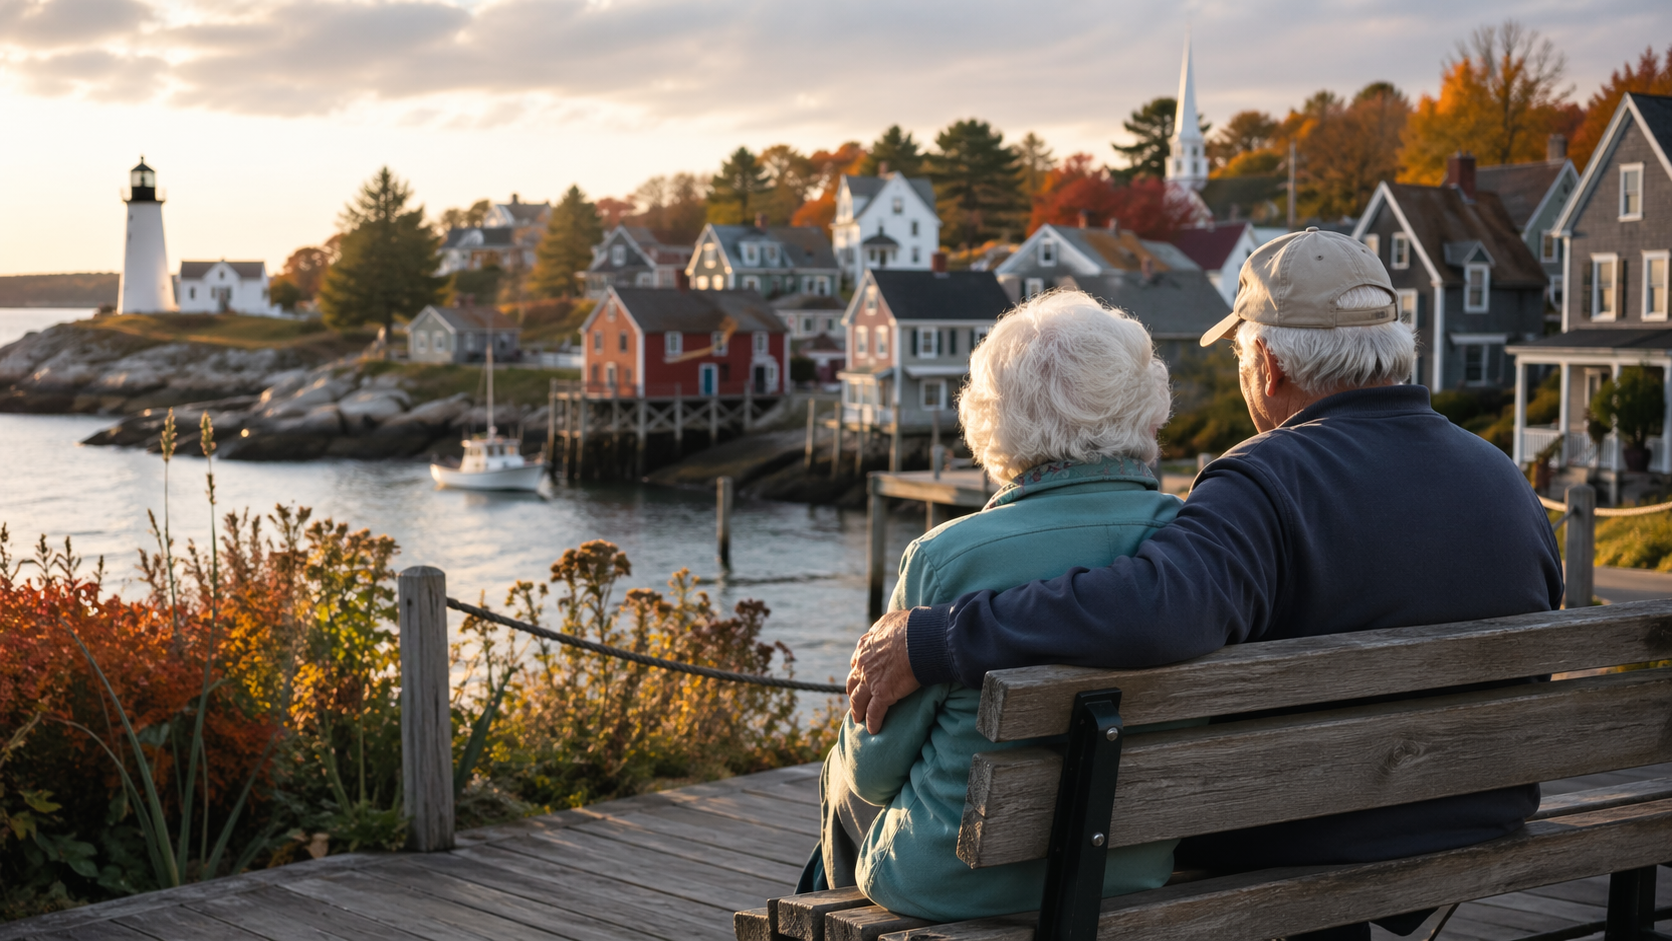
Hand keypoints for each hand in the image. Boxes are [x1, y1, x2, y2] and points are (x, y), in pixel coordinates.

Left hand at [847, 609, 919, 733]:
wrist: (922, 638)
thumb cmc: (914, 627)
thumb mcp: (893, 620)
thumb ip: (887, 626)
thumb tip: (892, 625)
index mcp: (866, 645)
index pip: (857, 661)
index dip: (858, 671)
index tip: (860, 677)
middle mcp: (863, 663)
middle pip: (853, 682)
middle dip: (853, 692)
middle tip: (855, 701)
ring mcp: (870, 679)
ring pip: (858, 700)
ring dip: (857, 711)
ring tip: (858, 720)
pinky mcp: (882, 694)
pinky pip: (874, 713)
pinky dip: (872, 722)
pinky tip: (873, 730)